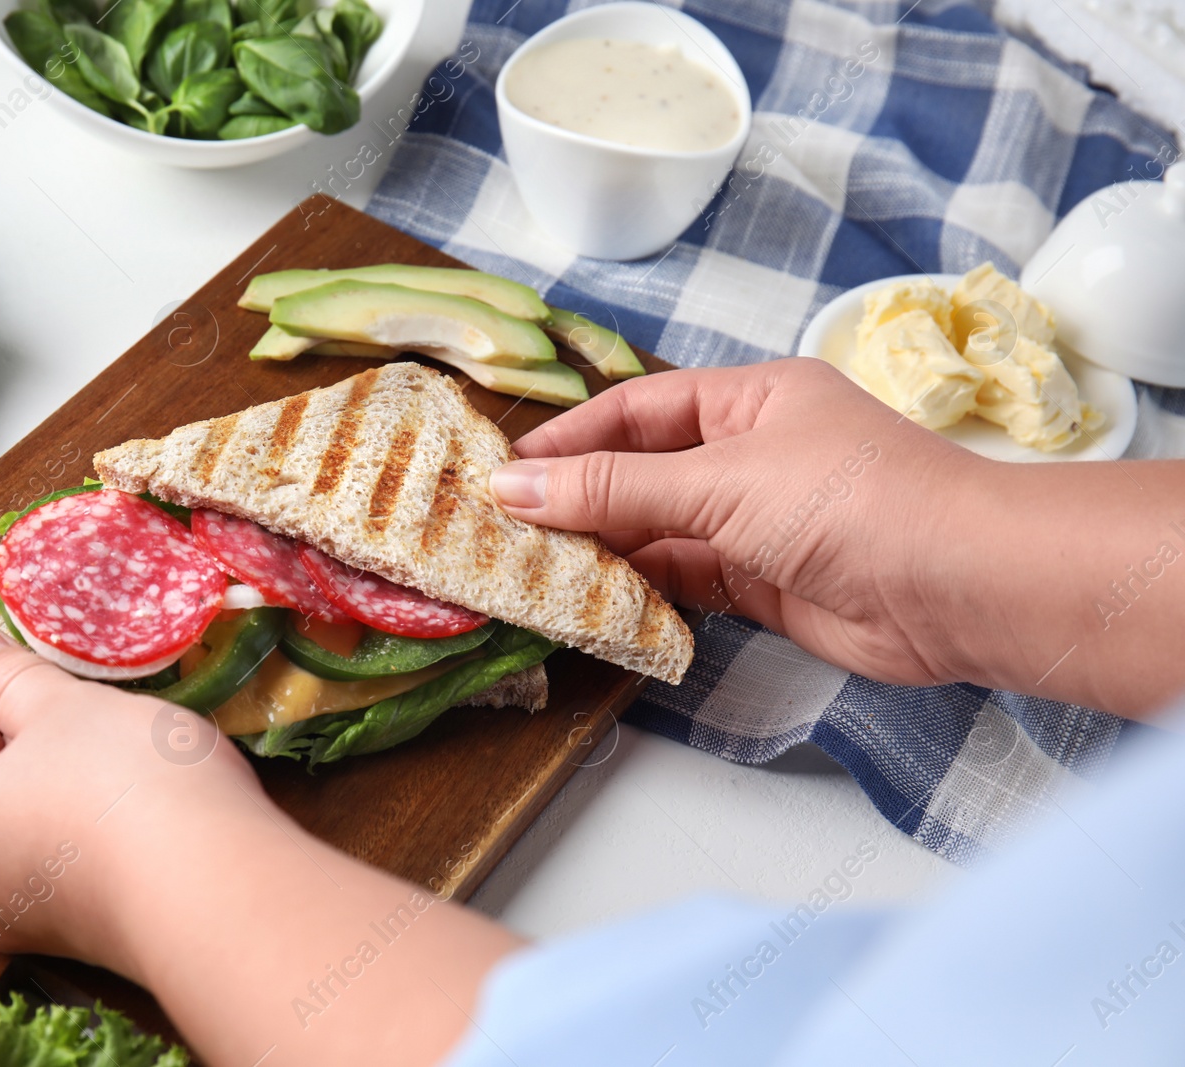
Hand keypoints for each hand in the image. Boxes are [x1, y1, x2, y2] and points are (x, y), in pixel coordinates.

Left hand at [0, 614, 262, 975]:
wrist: (217, 888)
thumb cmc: (126, 788)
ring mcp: (37, 917)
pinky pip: (87, 854)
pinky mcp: (95, 931)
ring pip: (44, 816)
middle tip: (93, 696)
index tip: (40, 656)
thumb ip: (6, 673)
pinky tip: (153, 795)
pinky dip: (109, 820)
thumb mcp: (62, 707)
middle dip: (41, 732)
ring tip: (131, 742)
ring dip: (80, 773)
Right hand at [490, 359, 1184, 714]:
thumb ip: (616, 489)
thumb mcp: (723, 481)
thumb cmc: (852, 501)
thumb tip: (516, 486)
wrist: (958, 589)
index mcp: (753, 400)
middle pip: (645, 471)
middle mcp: (754, 456)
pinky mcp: (765, 586)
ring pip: (661, 531)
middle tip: (502, 527)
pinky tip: (590, 598)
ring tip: (529, 567)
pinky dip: (640, 590)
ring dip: (603, 548)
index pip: (640, 409)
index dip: (571, 437)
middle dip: (578, 498)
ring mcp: (760, 523)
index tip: (505, 469)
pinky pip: (685, 581)